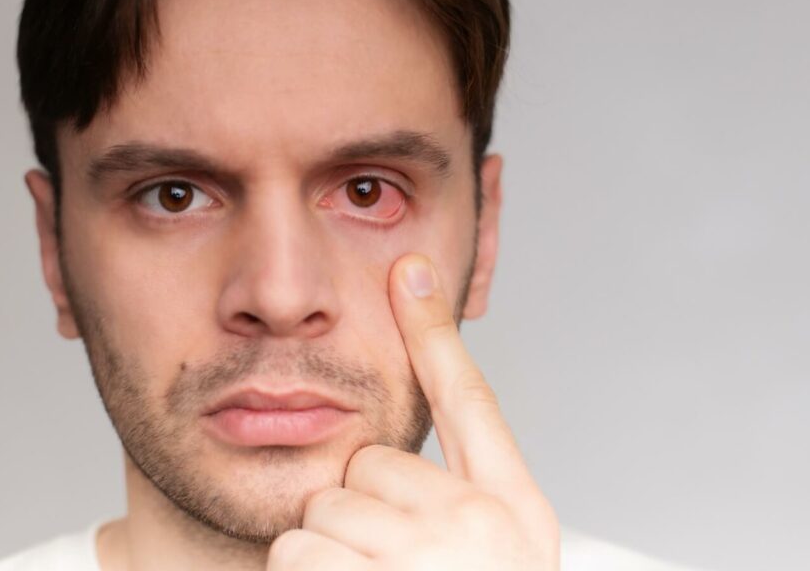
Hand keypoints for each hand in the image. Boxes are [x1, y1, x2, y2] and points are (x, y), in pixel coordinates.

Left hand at [266, 253, 559, 569]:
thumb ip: (465, 503)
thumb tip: (391, 462)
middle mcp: (476, 523)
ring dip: (329, 552)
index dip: (434, 330)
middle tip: (386, 565)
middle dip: (362, 509)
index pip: (469, 398)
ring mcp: (423, 554)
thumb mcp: (503, 558)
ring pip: (323, 506)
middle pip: (370, 460)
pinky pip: (294, 550)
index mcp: (515, 511)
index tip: (410, 269)